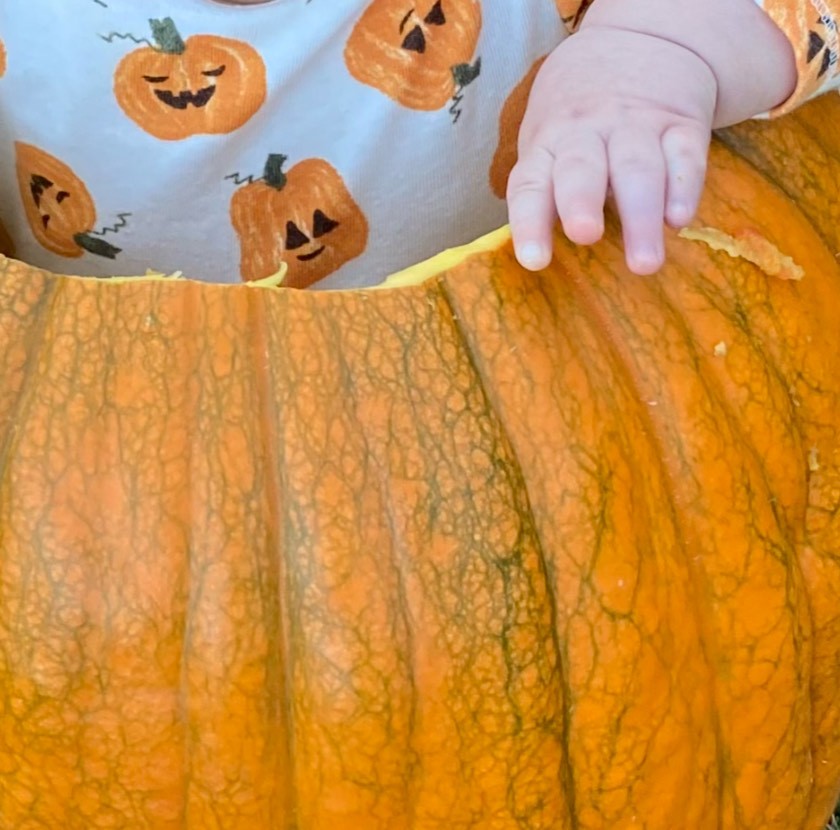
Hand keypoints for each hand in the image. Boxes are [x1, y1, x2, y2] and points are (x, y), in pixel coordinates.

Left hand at [507, 26, 716, 274]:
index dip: (530, 223)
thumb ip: (545, 192)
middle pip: (582, 168)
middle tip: (585, 236)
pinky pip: (685, 156)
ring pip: (638, 169)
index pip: (531, 185)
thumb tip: (542, 255)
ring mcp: (637, 125)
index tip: (534, 261)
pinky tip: (680, 220)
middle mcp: (588, 132)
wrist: (640, 40)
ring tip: (645, 263)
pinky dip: (684, 188)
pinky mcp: (682, 123)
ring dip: (640, 216)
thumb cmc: (580, 118)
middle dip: (581, 201)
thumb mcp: (547, 141)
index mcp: (548, 144)